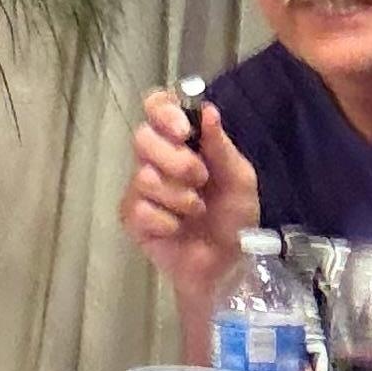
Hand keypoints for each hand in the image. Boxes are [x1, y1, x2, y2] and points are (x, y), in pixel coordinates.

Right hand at [120, 88, 262, 310]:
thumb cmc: (234, 217)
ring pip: (144, 176)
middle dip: (176, 161)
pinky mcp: (133, 219)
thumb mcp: (239, 179)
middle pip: (142, 138)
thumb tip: (207, 111)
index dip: (163, 111)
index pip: (156, 107)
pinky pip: (140, 209)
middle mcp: (155, 159)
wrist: (226, 264)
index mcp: (181, 142)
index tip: (184, 131)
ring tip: (196, 210)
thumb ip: (221, 147)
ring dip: (179, 197)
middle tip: (201, 179)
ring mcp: (140, 189)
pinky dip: (167, 220)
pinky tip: (177, 229)